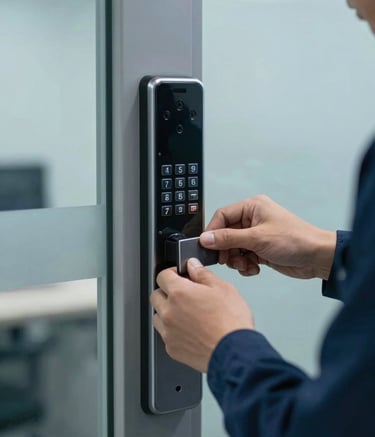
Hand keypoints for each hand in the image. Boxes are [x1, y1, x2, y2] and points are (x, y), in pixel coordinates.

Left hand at [150, 258, 253, 372]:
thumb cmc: (231, 322)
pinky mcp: (172, 348)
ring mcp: (168, 332)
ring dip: (167, 311)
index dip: (172, 273)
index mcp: (179, 292)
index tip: (180, 276)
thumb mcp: (223, 288)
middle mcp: (169, 311)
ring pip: (157, 316)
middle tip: (185, 295)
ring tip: (187, 314)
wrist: (235, 352)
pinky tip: (189, 330)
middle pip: (156, 295)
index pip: (162, 275)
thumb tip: (193, 266)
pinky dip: (173, 330)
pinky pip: (165, 335)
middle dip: (167, 292)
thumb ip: (203, 274)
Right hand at [200, 195, 335, 279]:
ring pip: (233, 247)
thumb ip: (228, 238)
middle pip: (226, 234)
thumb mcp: (257, 238)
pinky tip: (254, 268)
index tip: (207, 246)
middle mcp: (253, 219)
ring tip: (246, 265)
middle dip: (226, 249)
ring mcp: (256, 235)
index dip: (213, 231)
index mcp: (252, 207)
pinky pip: (243, 256)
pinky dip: (245, 265)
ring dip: (236, 259)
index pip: (222, 216)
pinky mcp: (260, 249)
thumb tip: (205, 238)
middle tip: (227, 261)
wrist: (318, 258)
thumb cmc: (294, 240)